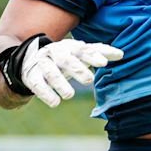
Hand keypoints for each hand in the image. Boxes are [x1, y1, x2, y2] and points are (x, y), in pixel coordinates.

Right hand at [0, 35, 123, 107]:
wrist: (29, 57)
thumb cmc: (63, 57)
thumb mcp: (78, 53)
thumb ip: (97, 52)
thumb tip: (122, 54)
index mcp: (70, 47)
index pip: (83, 50)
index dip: (93, 55)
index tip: (104, 63)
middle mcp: (56, 53)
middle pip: (66, 60)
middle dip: (77, 69)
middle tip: (89, 80)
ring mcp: (42, 64)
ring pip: (51, 73)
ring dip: (60, 84)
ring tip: (70, 95)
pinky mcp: (31, 75)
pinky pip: (37, 84)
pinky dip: (45, 94)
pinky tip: (55, 102)